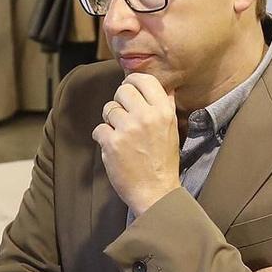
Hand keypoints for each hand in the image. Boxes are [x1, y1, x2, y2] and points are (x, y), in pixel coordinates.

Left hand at [92, 73, 180, 211]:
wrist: (156, 192)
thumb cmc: (163, 162)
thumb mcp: (172, 130)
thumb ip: (166, 107)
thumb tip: (164, 88)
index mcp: (163, 111)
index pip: (143, 79)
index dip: (132, 81)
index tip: (129, 89)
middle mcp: (146, 116)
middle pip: (122, 91)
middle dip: (120, 102)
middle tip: (123, 116)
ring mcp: (128, 129)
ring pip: (108, 109)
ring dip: (110, 121)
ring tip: (121, 136)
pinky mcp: (112, 143)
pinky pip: (99, 129)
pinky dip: (103, 138)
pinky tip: (113, 148)